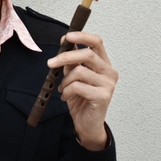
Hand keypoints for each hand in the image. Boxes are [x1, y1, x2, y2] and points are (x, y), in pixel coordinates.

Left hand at [47, 31, 117, 150]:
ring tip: (64, 89)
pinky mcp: (103, 96)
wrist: (87, 124)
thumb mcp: (74, 76)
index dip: (82, 36)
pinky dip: (67, 91)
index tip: (66, 37)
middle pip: (88, 54)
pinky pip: (77, 86)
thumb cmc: (81, 99)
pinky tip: (67, 97)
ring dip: (65, 81)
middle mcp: (110, 72)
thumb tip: (65, 43)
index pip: (97, 42)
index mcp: (104, 64)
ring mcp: (108, 85)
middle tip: (50, 63)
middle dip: (65, 57)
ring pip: (79, 71)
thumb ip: (73, 61)